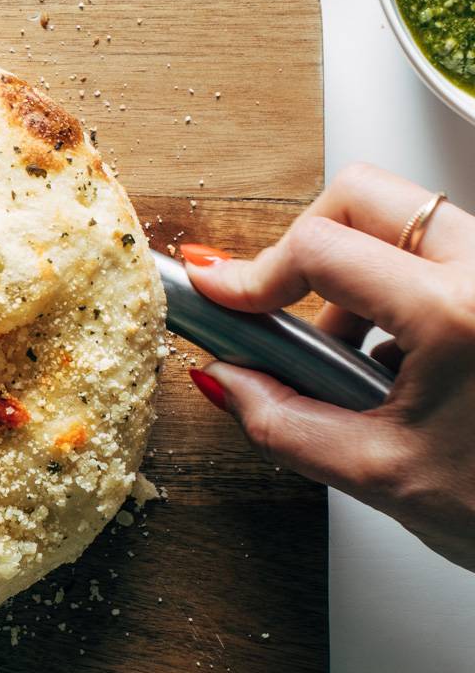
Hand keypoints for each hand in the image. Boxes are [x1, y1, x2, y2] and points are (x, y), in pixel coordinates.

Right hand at [181, 162, 474, 570]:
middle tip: (279, 304)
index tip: (221, 296)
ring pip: (407, 218)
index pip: (319, 250)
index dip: (251, 274)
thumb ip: (285, 424)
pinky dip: (399, 289)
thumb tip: (226, 383)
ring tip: (349, 355)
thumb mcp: (382, 476)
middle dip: (304, 243)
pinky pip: (443, 254)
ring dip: (353, 269)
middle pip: (365, 196)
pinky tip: (398, 361)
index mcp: (455, 315)